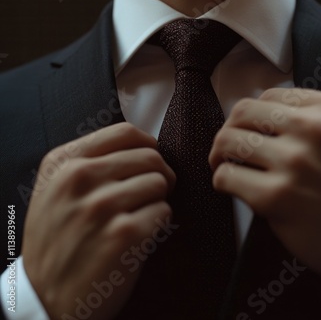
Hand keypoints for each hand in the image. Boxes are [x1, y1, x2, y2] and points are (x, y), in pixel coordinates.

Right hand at [22, 123, 175, 319]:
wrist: (45, 299)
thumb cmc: (57, 241)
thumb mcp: (56, 190)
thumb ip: (89, 161)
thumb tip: (142, 144)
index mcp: (63, 162)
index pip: (124, 132)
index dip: (146, 144)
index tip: (148, 159)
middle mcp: (80, 178)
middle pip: (150, 156)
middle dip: (159, 174)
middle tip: (151, 192)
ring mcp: (101, 206)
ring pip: (160, 182)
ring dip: (157, 200)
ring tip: (140, 215)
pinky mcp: (123, 234)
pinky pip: (163, 211)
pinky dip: (158, 224)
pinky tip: (139, 235)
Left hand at [209, 88, 320, 296]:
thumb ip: (316, 120)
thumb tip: (267, 117)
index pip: (271, 95)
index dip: (253, 113)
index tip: (248, 127)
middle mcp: (313, 129)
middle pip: (243, 112)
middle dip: (229, 128)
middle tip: (228, 146)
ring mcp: (295, 162)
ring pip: (229, 140)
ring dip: (219, 154)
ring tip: (224, 165)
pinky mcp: (277, 197)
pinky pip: (227, 177)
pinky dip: (222, 181)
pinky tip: (231, 188)